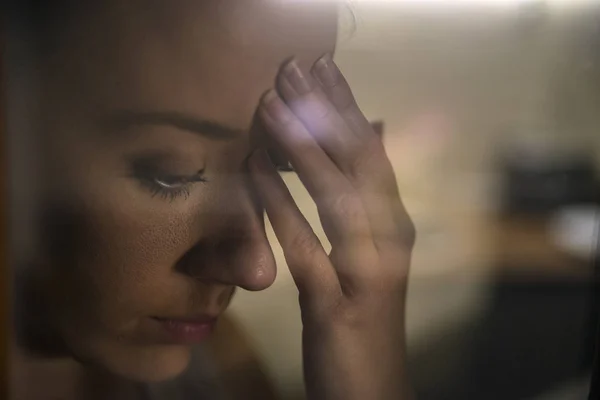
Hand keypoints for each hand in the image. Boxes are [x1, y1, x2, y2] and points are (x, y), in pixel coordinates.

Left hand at [249, 54, 414, 399]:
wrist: (373, 391)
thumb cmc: (365, 318)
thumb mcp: (371, 254)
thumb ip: (370, 198)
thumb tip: (374, 135)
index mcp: (396, 225)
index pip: (373, 153)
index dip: (347, 107)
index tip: (321, 68)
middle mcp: (390, 241)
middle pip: (360, 162)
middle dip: (327, 111)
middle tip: (293, 68)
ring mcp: (367, 273)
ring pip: (337, 197)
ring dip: (301, 146)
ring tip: (270, 104)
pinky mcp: (335, 305)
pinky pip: (305, 246)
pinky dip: (278, 204)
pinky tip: (253, 171)